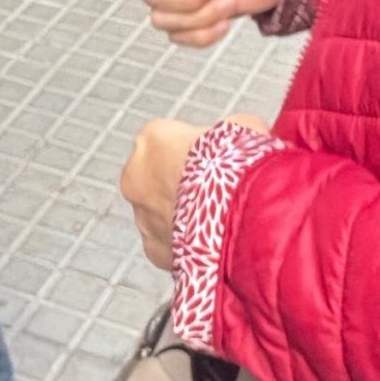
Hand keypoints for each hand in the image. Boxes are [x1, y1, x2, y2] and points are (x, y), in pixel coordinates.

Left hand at [121, 114, 269, 268]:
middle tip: (216, 192)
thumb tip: (243, 136)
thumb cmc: (241, 168)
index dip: (196, 152)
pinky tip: (212, 243)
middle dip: (182, 185)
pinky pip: (168, 244)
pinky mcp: (153, 249)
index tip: (217, 162)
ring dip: (182, 215)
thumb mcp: (244, 130)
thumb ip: (233, 131)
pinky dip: (186, 245)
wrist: (243, 218)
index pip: (168, 140)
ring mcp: (141, 216)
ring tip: (218, 221)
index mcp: (152, 138)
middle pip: (157, 178)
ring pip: (160, 214)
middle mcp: (135, 176)